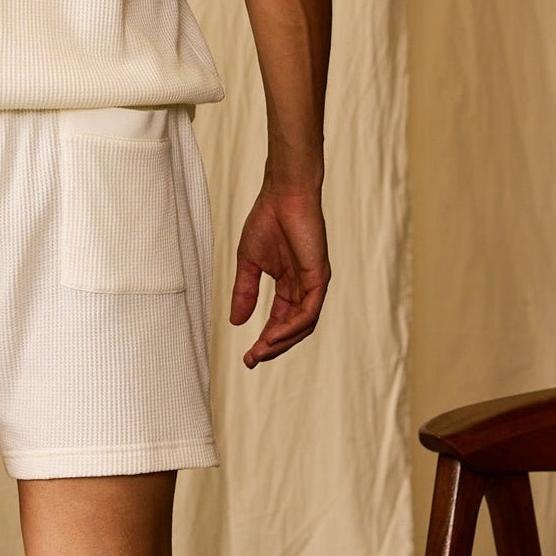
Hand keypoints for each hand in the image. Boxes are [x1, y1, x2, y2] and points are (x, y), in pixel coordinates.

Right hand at [230, 180, 330, 367]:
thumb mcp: (249, 262)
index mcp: (288, 284)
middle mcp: (304, 288)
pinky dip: (293, 326)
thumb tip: (236, 322)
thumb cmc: (267, 221)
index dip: (264, 339)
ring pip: (303, 325)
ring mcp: (313, 284)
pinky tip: (274, 335)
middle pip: (292, 328)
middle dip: (273, 346)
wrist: (282, 195)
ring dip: (282, 341)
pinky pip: (309, 311)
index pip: (279, 320)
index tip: (247, 357)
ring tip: (261, 351)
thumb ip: (245, 291)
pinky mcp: (320, 277)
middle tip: (252, 360)